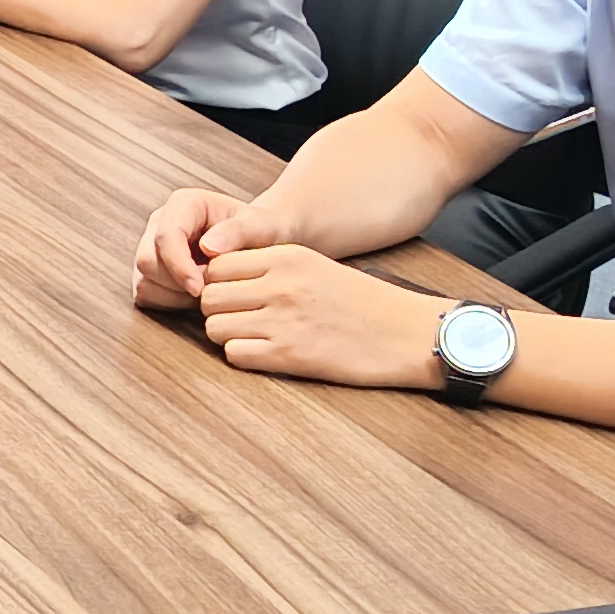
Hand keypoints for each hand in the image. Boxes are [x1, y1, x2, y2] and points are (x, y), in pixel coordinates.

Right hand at [133, 187, 296, 308]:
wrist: (258, 241)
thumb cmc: (260, 230)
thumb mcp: (260, 226)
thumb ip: (238, 232)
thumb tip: (208, 246)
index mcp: (184, 204)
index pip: (166, 236)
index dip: (179, 266)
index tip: (200, 288)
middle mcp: (161, 222)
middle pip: (147, 260)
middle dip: (176, 283)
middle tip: (209, 291)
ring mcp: (152, 246)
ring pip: (144, 280)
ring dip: (173, 295)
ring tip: (206, 292)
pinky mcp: (151, 269)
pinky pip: (146, 293)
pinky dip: (168, 302)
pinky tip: (193, 298)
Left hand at [195, 243, 444, 390]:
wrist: (405, 333)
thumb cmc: (362, 301)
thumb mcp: (316, 266)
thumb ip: (271, 266)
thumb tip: (220, 275)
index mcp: (286, 257)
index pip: (217, 265)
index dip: (219, 282)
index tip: (234, 294)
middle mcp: (280, 285)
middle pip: (209, 297)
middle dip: (218, 311)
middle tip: (241, 319)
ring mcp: (282, 320)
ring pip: (214, 327)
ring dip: (227, 335)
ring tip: (253, 336)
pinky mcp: (288, 355)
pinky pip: (234, 355)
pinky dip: (243, 356)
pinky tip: (266, 353)